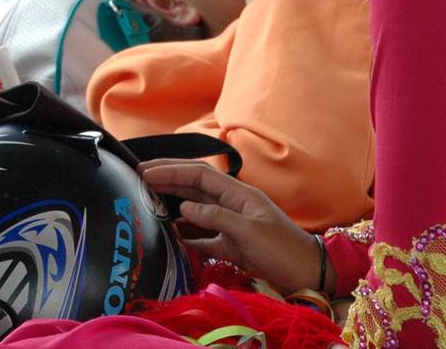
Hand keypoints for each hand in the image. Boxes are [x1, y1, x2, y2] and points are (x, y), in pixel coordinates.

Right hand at [141, 159, 329, 295]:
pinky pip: (201, 236)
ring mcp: (230, 224)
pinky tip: (168, 236)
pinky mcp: (230, 244)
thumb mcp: (251, 231)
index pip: (198, 173)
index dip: (171, 170)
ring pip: (194, 209)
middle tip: (136, 178)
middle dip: (166, 179)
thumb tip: (184, 207)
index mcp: (238, 193)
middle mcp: (231, 204)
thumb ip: (216, 216)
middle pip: (193, 186)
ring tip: (145, 202)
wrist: (309, 274)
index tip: (145, 171)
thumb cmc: (284, 250)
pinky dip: (184, 235)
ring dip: (171, 204)